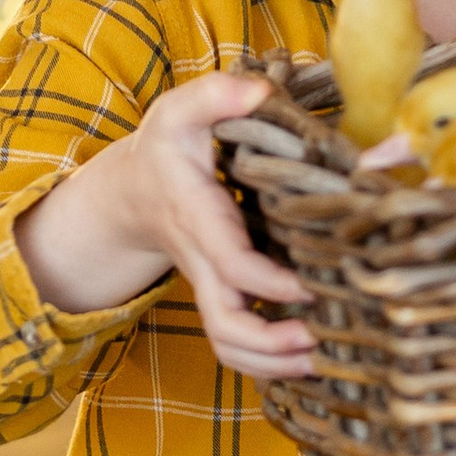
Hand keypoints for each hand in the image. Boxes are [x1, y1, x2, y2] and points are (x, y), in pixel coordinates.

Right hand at [15, 75, 318, 382]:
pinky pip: (239, 343)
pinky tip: (310, 356)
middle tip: (320, 341)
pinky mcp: (225, 296)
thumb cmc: (166, 149)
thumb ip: (217, 94)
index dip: (270, 282)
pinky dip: (268, 361)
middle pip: (225, 327)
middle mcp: (205, 263)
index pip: (232, 264)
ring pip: (229, 346)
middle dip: (270, 346)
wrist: (134, 190)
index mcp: (200, 220)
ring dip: (272, 365)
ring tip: (321, 360)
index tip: (310, 285)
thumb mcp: (181, 110)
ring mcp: (213, 286)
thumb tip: (261, 91)